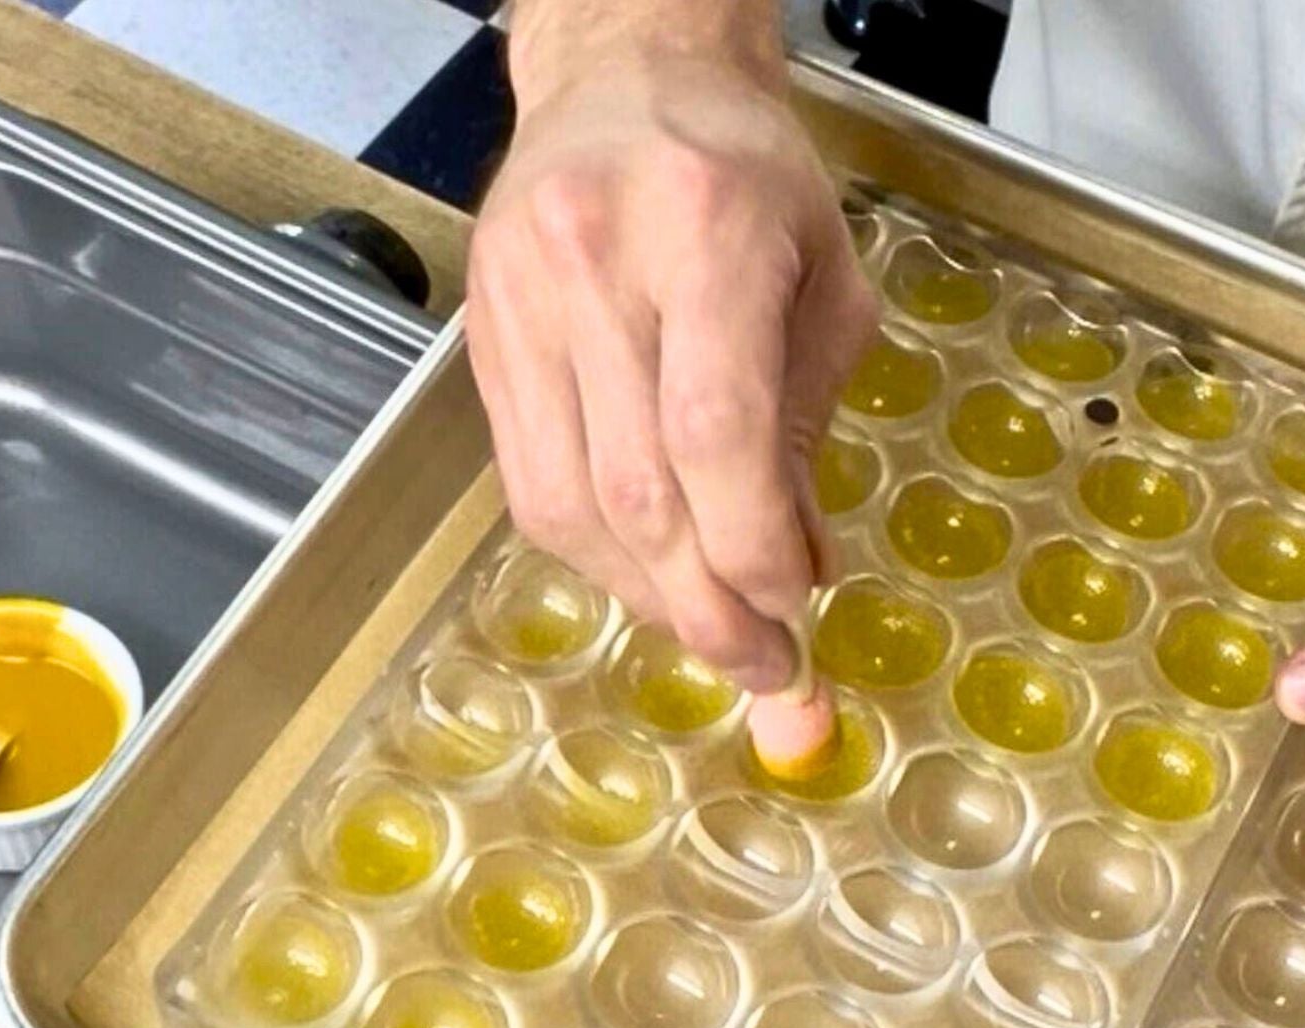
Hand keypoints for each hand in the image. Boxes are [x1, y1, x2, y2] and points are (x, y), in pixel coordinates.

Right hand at [464, 2, 877, 692]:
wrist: (626, 82)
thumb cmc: (748, 177)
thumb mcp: (823, 281)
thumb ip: (807, 424)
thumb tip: (797, 570)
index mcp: (707, 232)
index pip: (715, 434)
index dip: (752, 550)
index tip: (795, 613)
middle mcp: (595, 264)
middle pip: (637, 490)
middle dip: (705, 606)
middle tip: (762, 667)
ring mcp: (521, 301)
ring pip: (569, 504)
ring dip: (645, 595)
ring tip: (707, 630)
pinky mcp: (480, 338)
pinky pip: (526, 484)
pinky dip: (591, 555)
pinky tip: (643, 576)